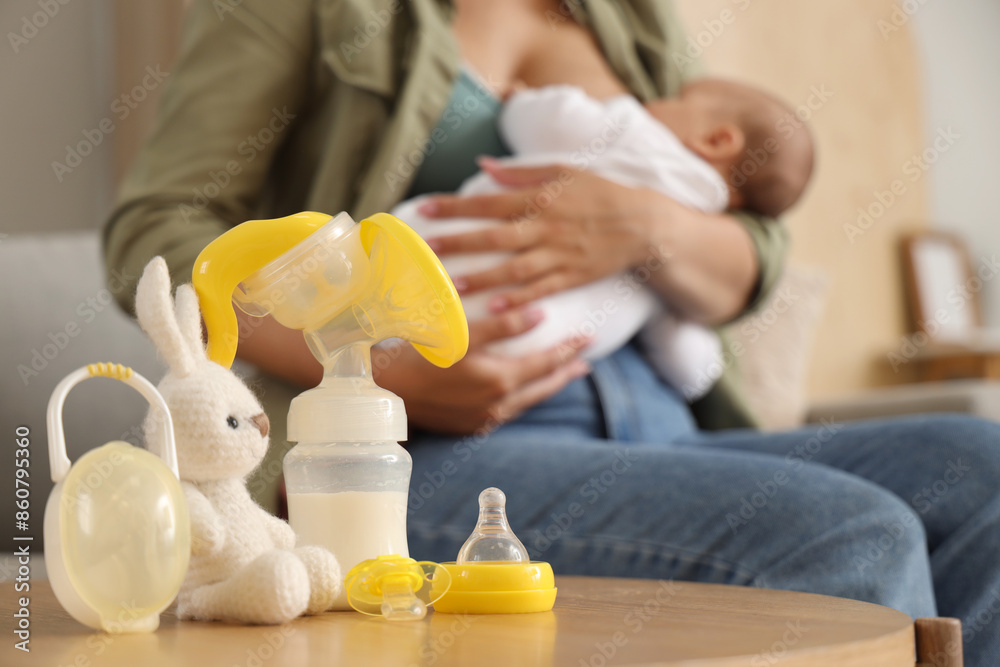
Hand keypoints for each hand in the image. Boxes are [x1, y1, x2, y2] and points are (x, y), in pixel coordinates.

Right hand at [374, 307, 591, 435]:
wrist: (383, 388)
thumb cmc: (420, 353)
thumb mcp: (464, 332)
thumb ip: (505, 324)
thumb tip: (541, 315)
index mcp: (500, 381)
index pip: (547, 363)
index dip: (569, 349)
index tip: (588, 338)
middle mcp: (497, 406)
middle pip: (543, 388)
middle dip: (564, 372)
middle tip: (584, 363)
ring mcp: (482, 420)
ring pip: (526, 403)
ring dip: (545, 387)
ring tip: (559, 376)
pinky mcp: (467, 427)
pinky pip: (506, 412)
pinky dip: (521, 398)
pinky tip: (520, 391)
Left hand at [422, 159, 661, 312]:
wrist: (642, 224)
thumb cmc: (599, 193)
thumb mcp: (563, 171)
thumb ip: (520, 171)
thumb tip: (484, 165)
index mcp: (539, 199)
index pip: (488, 202)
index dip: (455, 206)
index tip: (425, 209)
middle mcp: (545, 227)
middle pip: (494, 237)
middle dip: (459, 244)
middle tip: (426, 252)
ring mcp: (559, 255)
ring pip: (514, 269)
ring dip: (482, 278)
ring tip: (452, 287)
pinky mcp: (571, 277)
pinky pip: (540, 290)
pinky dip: (518, 300)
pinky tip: (495, 309)